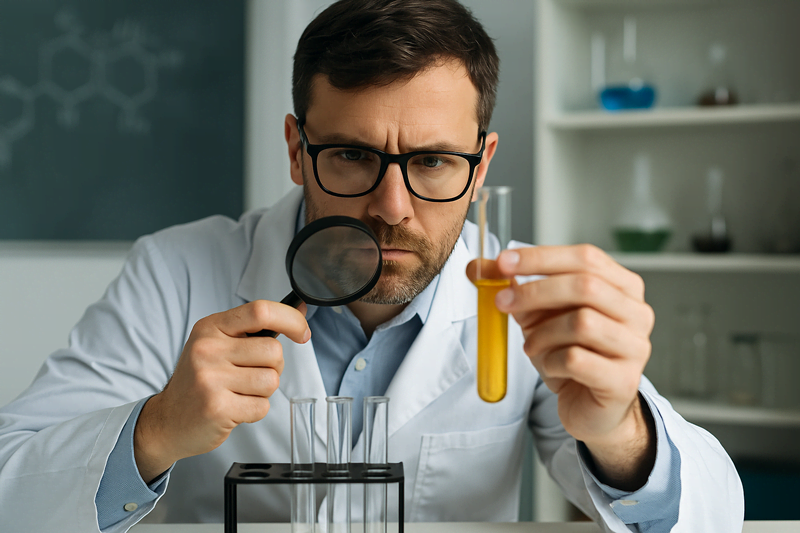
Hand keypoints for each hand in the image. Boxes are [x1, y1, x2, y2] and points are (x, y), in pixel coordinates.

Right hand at [133, 300, 310, 482]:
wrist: (167, 420)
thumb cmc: (200, 380)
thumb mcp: (218, 344)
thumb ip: (255, 328)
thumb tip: (299, 309)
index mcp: (211, 327)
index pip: (260, 311)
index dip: (290, 319)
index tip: (302, 332)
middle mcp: (207, 349)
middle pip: (273, 350)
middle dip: (274, 367)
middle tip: (251, 375)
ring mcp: (210, 379)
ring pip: (271, 380)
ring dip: (264, 391)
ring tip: (240, 392)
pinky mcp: (217, 408)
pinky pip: (262, 406)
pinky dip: (255, 410)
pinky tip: (234, 408)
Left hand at [471, 244, 655, 488]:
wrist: (591, 407)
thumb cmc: (570, 354)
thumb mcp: (538, 315)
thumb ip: (514, 287)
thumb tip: (478, 266)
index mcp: (623, 287)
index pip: (586, 257)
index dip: (541, 257)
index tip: (503, 262)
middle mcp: (637, 313)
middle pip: (586, 286)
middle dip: (536, 292)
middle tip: (502, 302)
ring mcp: (635, 347)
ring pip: (582, 323)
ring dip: (542, 333)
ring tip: (531, 346)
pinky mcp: (624, 380)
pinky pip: (578, 360)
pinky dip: (552, 361)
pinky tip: (550, 366)